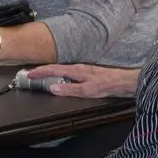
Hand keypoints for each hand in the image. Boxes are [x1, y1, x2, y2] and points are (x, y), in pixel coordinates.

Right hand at [23, 64, 139, 98]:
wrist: (129, 82)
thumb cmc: (110, 85)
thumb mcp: (90, 90)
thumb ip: (71, 89)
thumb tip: (52, 88)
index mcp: (77, 70)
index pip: (54, 69)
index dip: (40, 71)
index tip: (28, 73)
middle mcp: (79, 68)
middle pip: (57, 68)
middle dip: (43, 71)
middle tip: (31, 74)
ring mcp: (85, 70)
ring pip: (63, 70)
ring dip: (52, 73)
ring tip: (42, 77)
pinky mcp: (90, 74)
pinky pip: (70, 73)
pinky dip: (61, 75)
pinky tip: (63, 80)